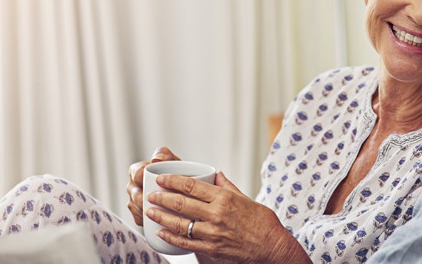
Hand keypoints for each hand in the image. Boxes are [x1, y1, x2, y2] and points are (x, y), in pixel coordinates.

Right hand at [126, 147, 179, 225]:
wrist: (184, 190)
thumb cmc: (176, 173)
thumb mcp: (173, 161)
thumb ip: (165, 155)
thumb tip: (156, 159)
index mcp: (137, 170)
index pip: (137, 173)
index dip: (146, 178)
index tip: (159, 182)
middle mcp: (132, 185)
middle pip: (135, 193)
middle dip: (147, 198)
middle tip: (163, 201)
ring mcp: (133, 200)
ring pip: (135, 207)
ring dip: (147, 210)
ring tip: (162, 212)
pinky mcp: (138, 214)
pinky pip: (139, 219)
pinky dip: (148, 220)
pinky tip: (158, 221)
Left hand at [145, 172, 309, 263]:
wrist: (271, 248)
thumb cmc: (262, 223)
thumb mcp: (245, 198)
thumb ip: (227, 186)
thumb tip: (215, 173)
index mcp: (224, 198)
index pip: (192, 185)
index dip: (173, 181)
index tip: (161, 178)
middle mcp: (216, 215)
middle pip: (182, 203)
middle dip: (162, 198)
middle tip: (150, 195)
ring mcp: (212, 234)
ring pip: (180, 223)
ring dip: (162, 217)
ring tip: (150, 211)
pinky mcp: (211, 249)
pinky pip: (186, 242)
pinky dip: (171, 237)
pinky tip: (161, 232)